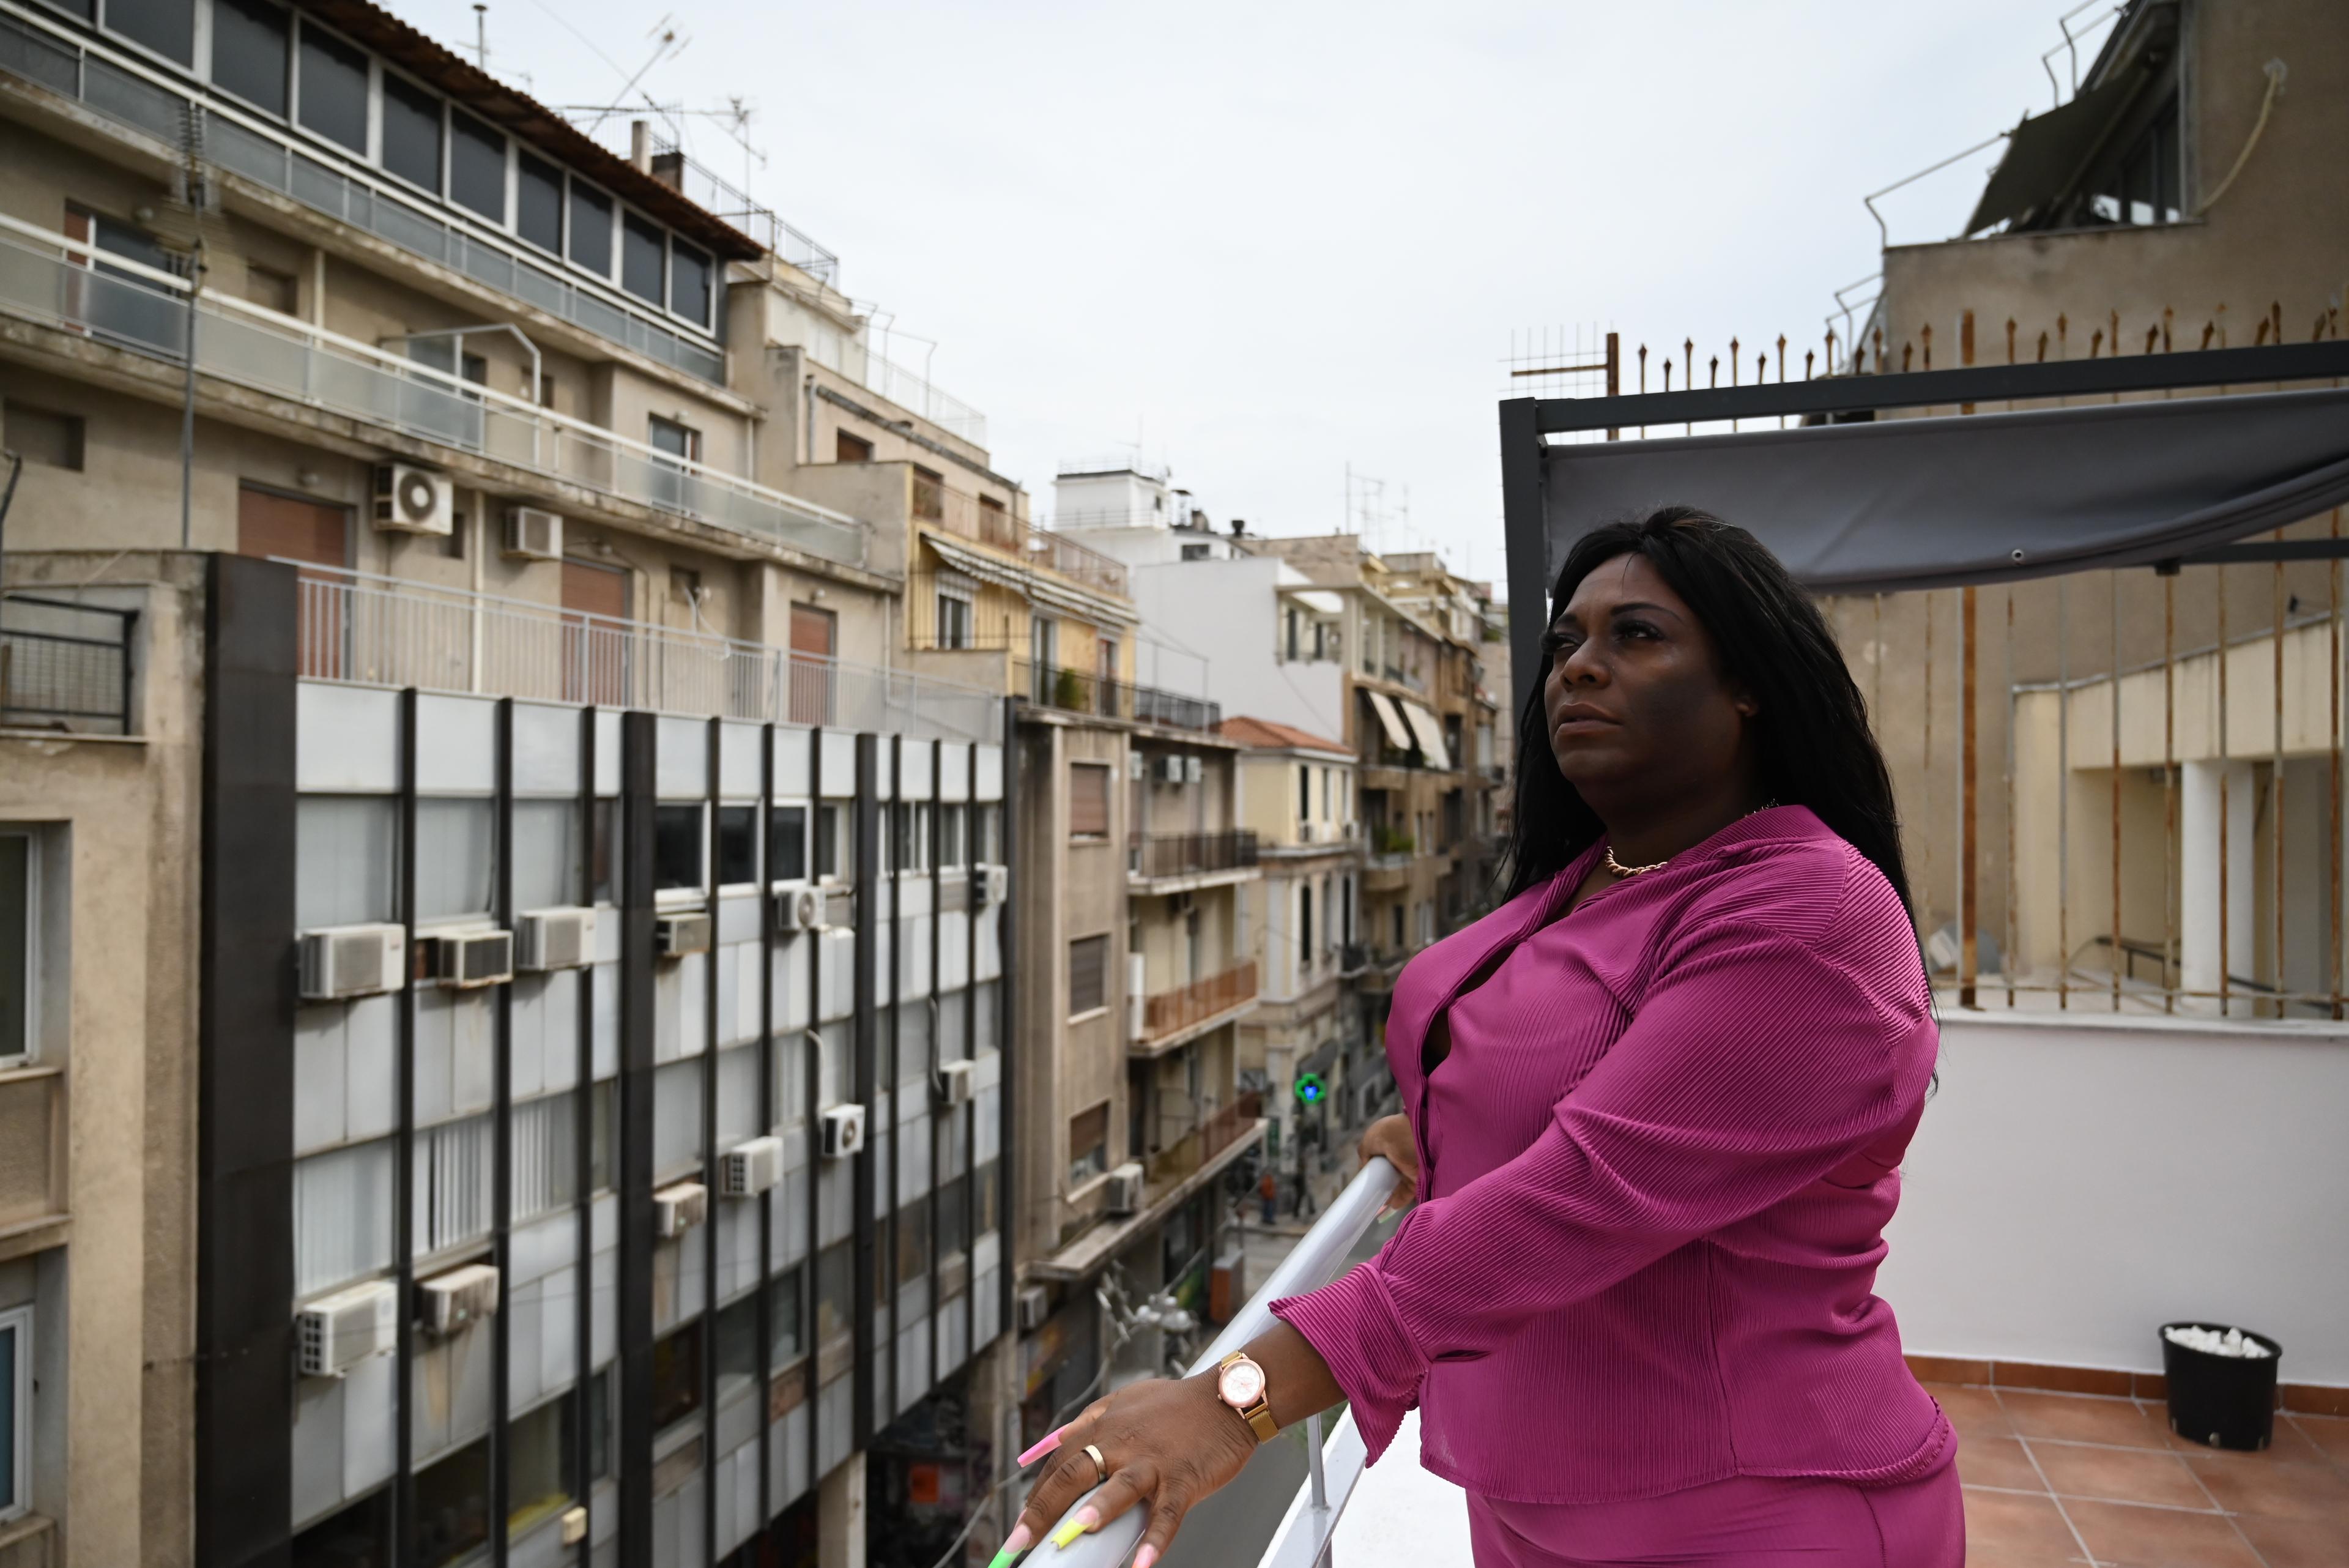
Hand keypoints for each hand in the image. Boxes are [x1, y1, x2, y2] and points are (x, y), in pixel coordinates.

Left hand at [998, 1373, 1257, 1567]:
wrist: (1226, 1399)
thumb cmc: (1175, 1406)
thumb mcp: (1123, 1401)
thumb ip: (1089, 1421)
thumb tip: (1055, 1441)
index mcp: (1104, 1427)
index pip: (1059, 1463)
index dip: (1036, 1495)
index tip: (1021, 1522)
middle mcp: (1123, 1443)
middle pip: (1075, 1474)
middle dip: (1043, 1509)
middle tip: (1020, 1540)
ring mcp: (1154, 1462)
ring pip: (1120, 1487)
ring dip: (1098, 1510)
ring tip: (1077, 1532)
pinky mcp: (1184, 1478)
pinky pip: (1168, 1513)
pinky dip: (1156, 1539)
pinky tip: (1143, 1563)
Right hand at [1358, 1113, 1418, 1213]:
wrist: (1412, 1135)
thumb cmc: (1389, 1134)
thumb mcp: (1369, 1140)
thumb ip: (1364, 1155)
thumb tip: (1363, 1171)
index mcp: (1388, 1144)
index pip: (1380, 1161)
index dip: (1373, 1172)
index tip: (1366, 1183)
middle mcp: (1399, 1156)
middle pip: (1389, 1175)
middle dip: (1381, 1186)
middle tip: (1372, 1198)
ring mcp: (1409, 1167)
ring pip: (1398, 1185)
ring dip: (1389, 1196)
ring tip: (1379, 1206)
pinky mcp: (1417, 1177)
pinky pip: (1408, 1192)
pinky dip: (1400, 1201)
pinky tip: (1391, 1207)